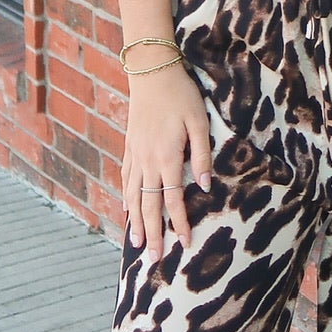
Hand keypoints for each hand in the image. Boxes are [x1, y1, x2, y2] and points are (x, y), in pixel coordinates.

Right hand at [121, 62, 212, 257]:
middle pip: (148, 204)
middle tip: (154, 259)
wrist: (151, 72)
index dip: (179, 223)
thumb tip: (205, 185)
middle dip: (152, 233)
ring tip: (137, 244)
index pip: (172, 199)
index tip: (184, 243)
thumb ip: (203, 155)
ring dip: (136, 222)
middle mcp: (147, 160)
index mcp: (166, 157)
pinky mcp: (129, 147)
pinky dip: (125, 198)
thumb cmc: (181, 95)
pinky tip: (126, 210)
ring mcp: (135, 155)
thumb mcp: (199, 122)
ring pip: (133, 195)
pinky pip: (125, 179)